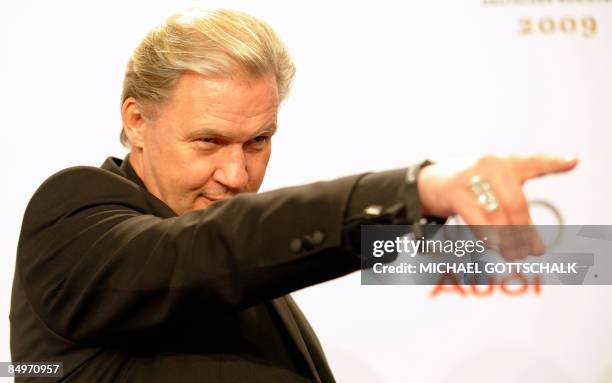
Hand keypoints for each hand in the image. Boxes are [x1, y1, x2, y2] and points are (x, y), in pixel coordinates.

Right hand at [416, 154, 577, 258]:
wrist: (430, 182)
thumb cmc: (472, 190)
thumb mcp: (495, 193)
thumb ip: (516, 214)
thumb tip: (535, 250)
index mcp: (508, 163)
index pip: (534, 163)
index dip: (554, 162)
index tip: (573, 161)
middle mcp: (492, 165)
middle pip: (516, 203)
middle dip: (525, 231)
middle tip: (531, 253)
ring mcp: (471, 175)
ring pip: (497, 213)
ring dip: (507, 239)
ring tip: (514, 255)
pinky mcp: (454, 190)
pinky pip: (474, 217)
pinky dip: (486, 234)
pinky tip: (493, 245)